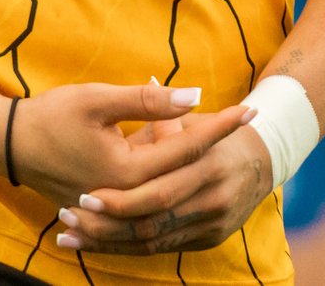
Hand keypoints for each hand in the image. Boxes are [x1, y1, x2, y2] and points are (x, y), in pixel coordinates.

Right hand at [0, 81, 249, 208]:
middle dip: (218, 144)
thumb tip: (194, 94)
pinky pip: (152, 194)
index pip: (187, 148)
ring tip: (220, 136)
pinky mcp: (111, 205)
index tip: (247, 110)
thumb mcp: (97, 100)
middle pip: (187, 173)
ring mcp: (119, 205)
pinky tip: (182, 154)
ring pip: (172, 186)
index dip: (219, 126)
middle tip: (245, 120)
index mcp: (129, 171)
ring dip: (196, 161)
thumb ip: (146, 101)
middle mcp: (129, 195)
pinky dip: (171, 174)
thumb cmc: (50, 117)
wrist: (8, 145)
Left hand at [58, 121, 273, 255]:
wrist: (257, 160)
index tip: (81, 197)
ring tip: (67, 235)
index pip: (157, 190)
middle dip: (108, 223)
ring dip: (108, 240)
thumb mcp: (187, 118)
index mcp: (208, 165)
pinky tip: (90, 245)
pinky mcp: (207, 238)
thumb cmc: (209, 130)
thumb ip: (161, 113)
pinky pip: (161, 247)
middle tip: (68, 215)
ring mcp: (213, 223)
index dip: (118, 199)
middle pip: (151, 221)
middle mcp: (214, 199)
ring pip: (152, 239)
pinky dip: (125, 247)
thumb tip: (147, 76)